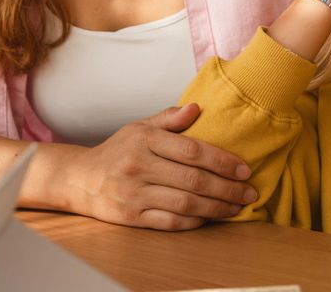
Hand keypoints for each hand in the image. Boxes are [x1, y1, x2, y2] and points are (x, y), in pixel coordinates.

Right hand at [73, 103, 255, 229]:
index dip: (222, 160)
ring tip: (237, 207)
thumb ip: (170, 118)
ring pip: (185, 204)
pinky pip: (171, 223)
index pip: (192, 150)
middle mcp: (139, 167)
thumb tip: (197, 107)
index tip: (244, 168)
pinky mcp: (132, 218)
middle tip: (249, 192)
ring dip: (217, 208)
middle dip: (227, 188)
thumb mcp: (140, 126)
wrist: (82, 179)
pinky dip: (195, 221)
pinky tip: (210, 217)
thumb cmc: (119, 150)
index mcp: (145, 140)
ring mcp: (135, 195)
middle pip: (193, 180)